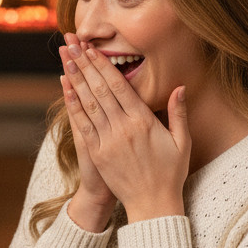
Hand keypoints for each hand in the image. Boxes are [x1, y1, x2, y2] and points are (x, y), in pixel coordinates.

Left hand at [61, 34, 190, 222]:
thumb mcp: (182, 142)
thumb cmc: (170, 173)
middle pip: (100, 88)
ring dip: (75, 77)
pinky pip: (82, 124)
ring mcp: (108, 140)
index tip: (93, 48)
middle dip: (84, 63)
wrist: (153, 205)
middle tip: (73, 42)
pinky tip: (66, 87)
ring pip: (88, 102)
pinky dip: (73, 104)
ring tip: (66, 57)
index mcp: (144, 122)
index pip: (119, 85)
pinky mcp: (97, 152)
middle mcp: (123, 127)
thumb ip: (179, 113)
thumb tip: (180, 87)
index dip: (103, 64)